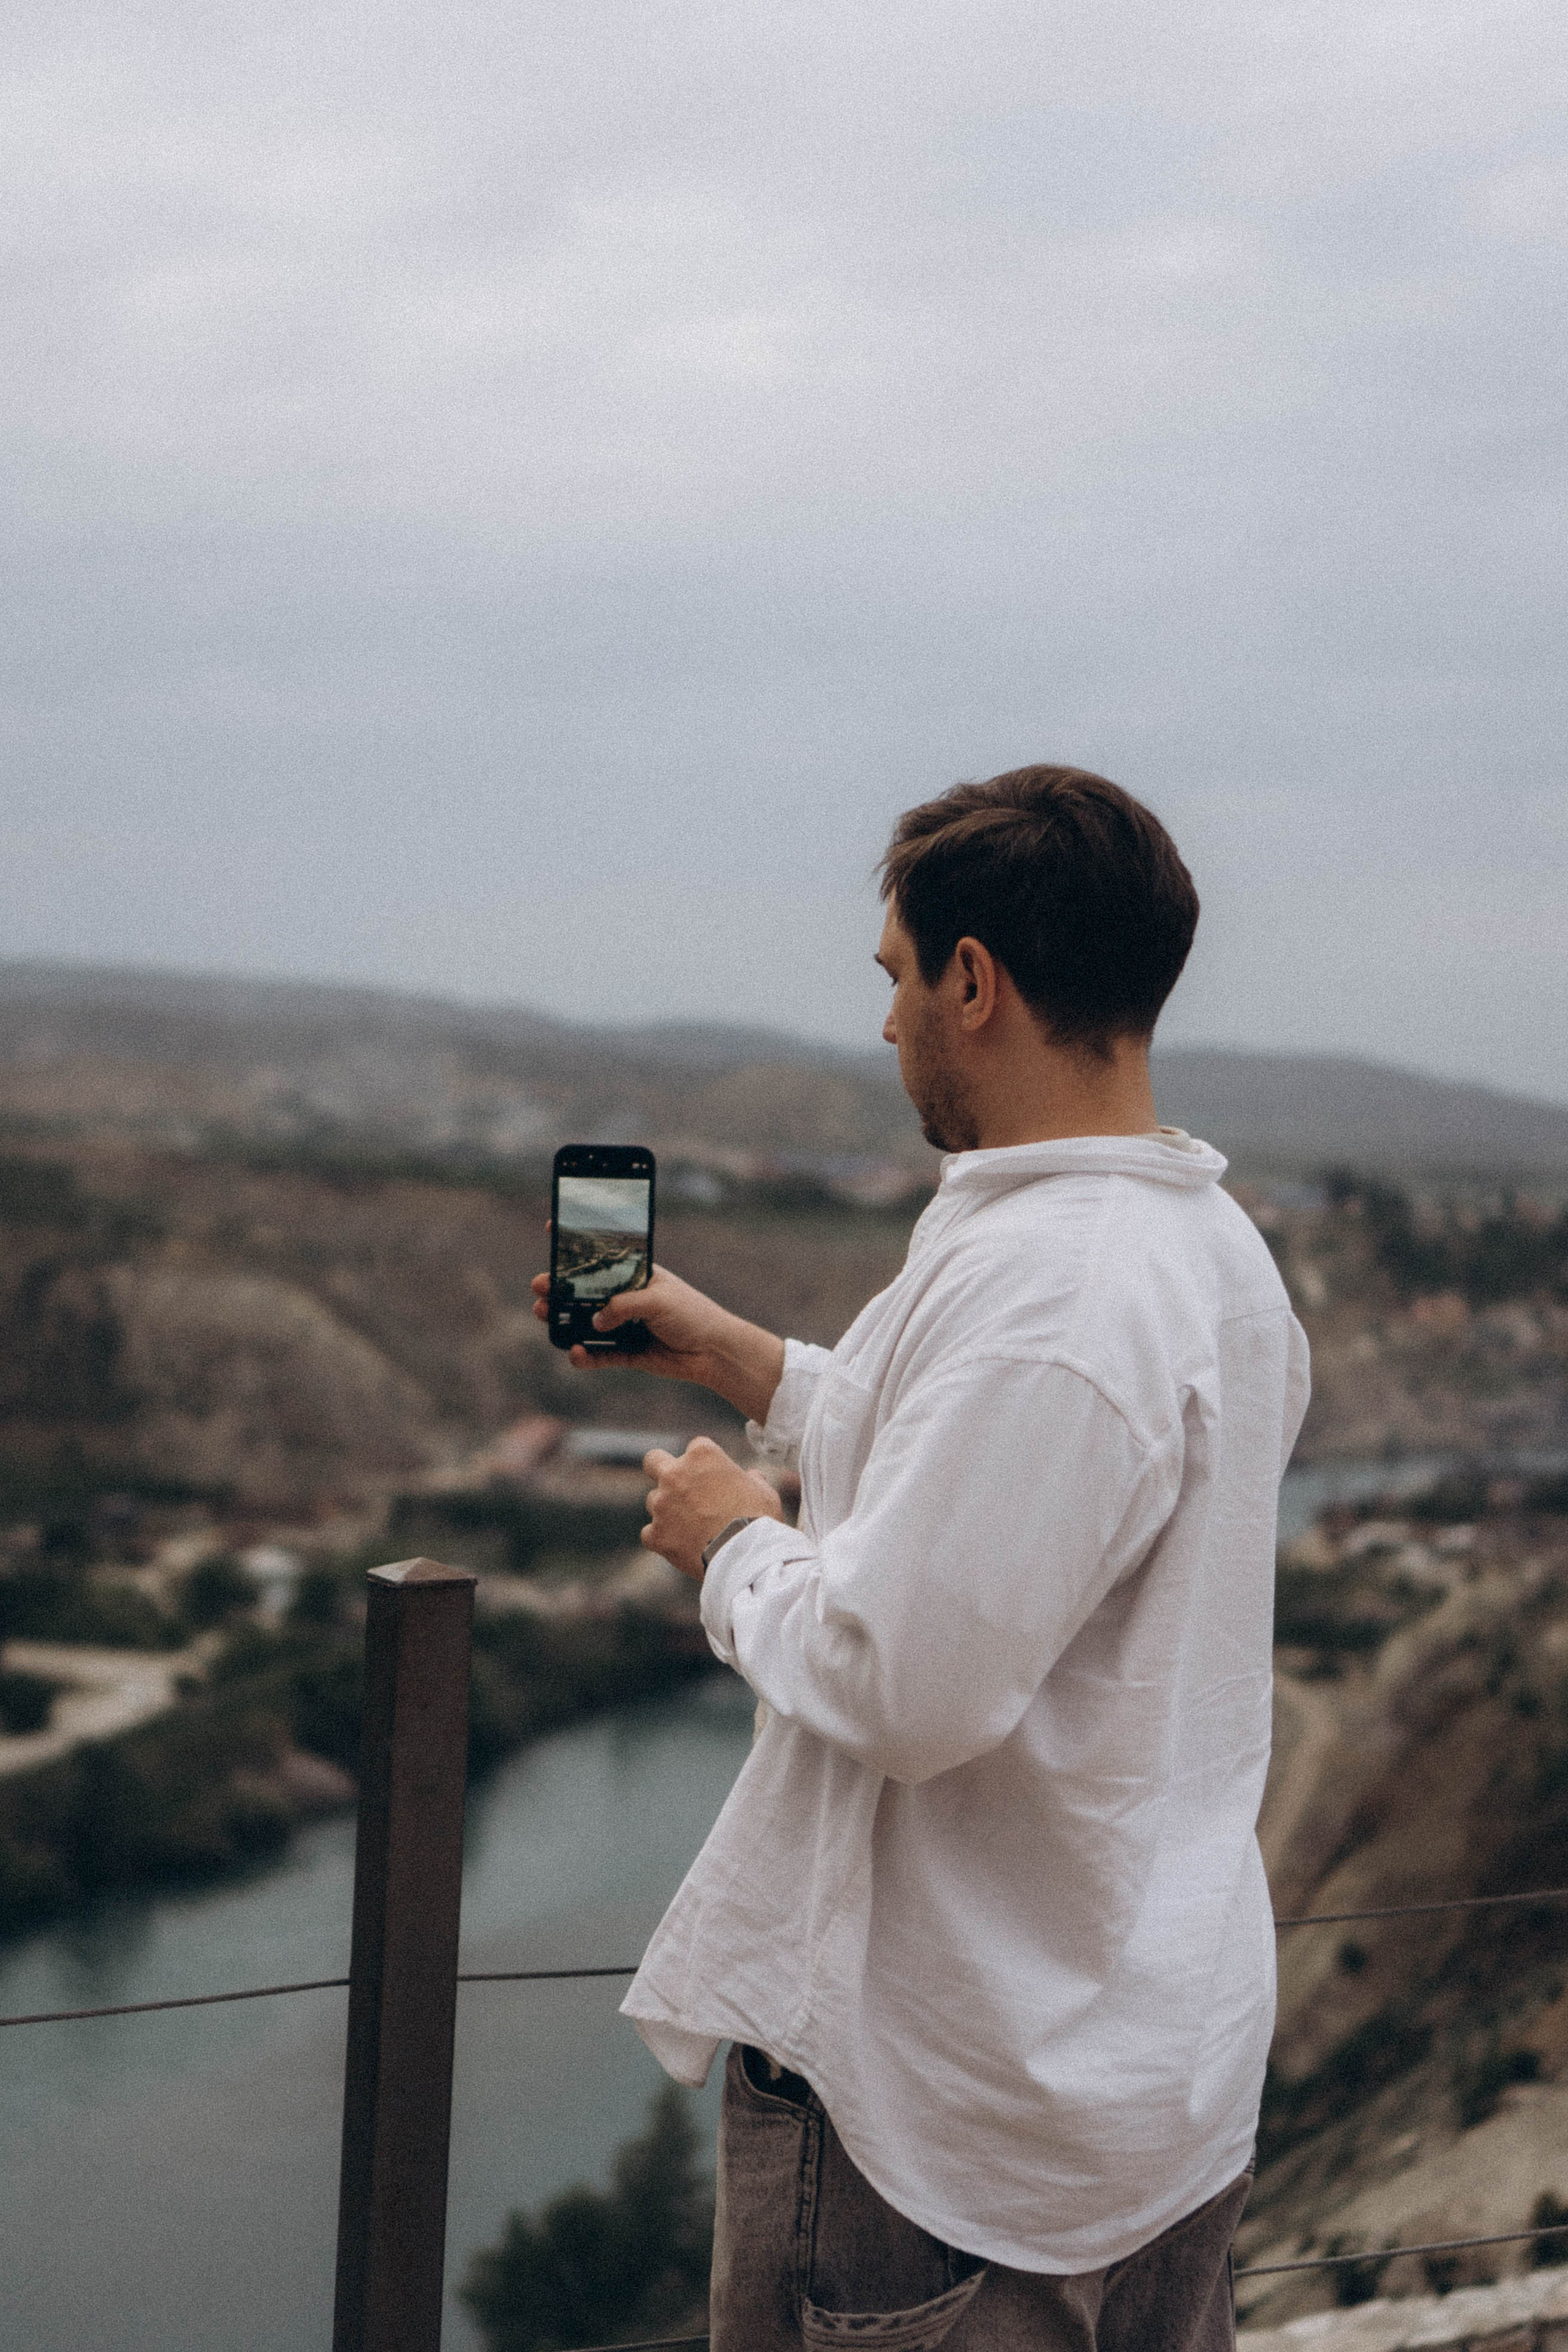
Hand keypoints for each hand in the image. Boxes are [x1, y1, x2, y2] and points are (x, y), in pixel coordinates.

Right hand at [531, 1246, 786, 1422]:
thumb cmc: (693, 1315)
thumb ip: (624, 1306)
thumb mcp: (658, 1299)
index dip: (579, 1243)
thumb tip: (596, 1320)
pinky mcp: (627, 1353)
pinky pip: (599, 1355)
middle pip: (585, 1292)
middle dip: (559, 1288)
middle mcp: (627, 1298)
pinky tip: (575, 1353)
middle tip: (539, 1287)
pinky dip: (585, 1356)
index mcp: (637, 1275)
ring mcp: (625, 1326)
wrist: (715, 1352)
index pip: (604, 1255)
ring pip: (586, 1323)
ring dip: (563, 1320)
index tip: (552, 1228)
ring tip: (544, 1315)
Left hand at [640, 1436, 783, 1581]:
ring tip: (691, 1528)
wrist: (746, 1557)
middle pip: (653, 1460)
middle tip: (678, 1488)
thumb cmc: (759, 1521)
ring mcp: (661, 1504)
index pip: (696, 1448)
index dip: (705, 1464)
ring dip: (667, 1510)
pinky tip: (681, 1547)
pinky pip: (650, 1533)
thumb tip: (752, 1477)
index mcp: (702, 1455)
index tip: (714, 1478)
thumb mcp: (764, 1492)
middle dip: (662, 1470)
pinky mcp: (655, 1534)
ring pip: (653, 1501)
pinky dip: (662, 1539)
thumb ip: (752, 1480)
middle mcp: (675, 1474)